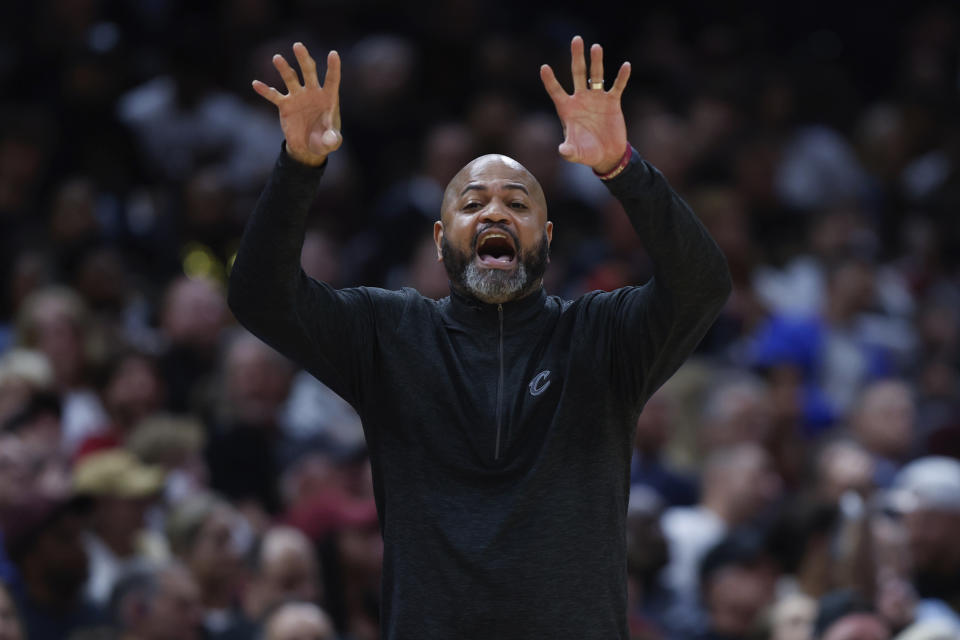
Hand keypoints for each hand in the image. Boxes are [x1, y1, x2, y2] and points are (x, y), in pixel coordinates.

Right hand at [253, 42, 341, 165]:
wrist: (308, 147)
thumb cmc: (324, 141)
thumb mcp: (331, 142)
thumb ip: (332, 139)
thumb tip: (330, 139)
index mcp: (328, 98)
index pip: (332, 80)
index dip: (333, 67)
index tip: (333, 54)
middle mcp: (312, 93)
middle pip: (309, 72)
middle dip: (304, 59)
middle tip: (297, 46)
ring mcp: (297, 97)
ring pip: (290, 79)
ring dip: (284, 68)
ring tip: (277, 58)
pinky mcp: (285, 105)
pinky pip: (274, 96)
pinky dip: (265, 90)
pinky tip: (256, 84)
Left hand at [540, 36, 630, 172]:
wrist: (607, 155)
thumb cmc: (587, 153)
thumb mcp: (575, 153)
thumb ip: (568, 151)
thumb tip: (562, 150)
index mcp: (567, 109)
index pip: (556, 91)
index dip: (550, 80)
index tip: (544, 67)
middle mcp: (581, 99)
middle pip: (577, 73)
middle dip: (576, 57)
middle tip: (576, 40)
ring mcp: (597, 99)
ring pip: (596, 75)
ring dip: (597, 62)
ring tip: (596, 47)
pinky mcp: (613, 102)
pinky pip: (617, 86)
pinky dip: (621, 77)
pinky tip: (625, 66)